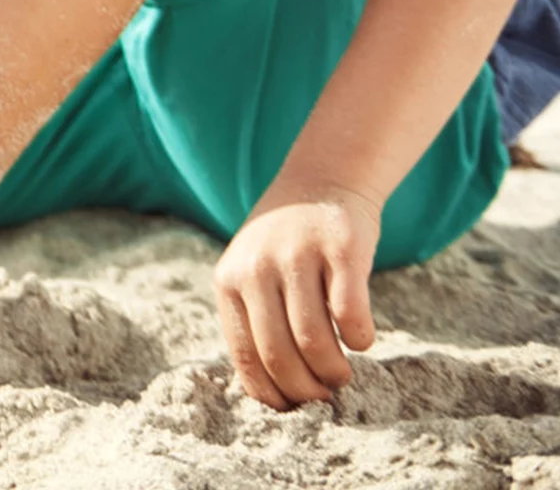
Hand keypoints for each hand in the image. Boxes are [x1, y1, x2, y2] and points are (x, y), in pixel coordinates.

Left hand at [213, 179, 380, 409]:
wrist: (320, 181)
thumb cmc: (285, 247)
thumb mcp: (252, 274)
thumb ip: (254, 321)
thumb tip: (271, 396)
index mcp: (229, 280)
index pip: (245, 356)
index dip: (273, 394)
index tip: (294, 409)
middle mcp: (257, 266)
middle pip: (280, 355)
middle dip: (307, 391)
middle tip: (325, 393)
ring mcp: (298, 255)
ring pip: (314, 341)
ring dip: (333, 372)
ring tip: (342, 373)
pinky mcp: (341, 248)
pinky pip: (350, 314)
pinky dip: (360, 339)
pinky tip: (361, 338)